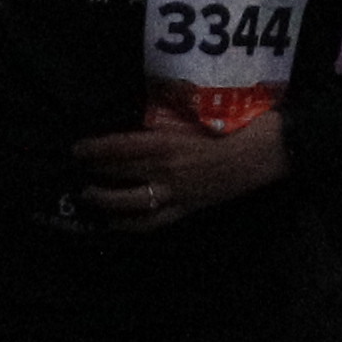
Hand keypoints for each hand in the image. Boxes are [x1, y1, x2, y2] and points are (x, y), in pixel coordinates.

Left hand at [62, 108, 295, 234]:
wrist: (264, 151)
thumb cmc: (234, 124)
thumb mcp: (194, 116)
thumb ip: (165, 123)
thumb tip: (138, 124)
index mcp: (167, 144)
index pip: (119, 149)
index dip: (95, 151)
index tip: (77, 150)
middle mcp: (166, 172)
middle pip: (120, 175)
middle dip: (94, 176)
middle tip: (77, 175)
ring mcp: (177, 194)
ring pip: (132, 204)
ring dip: (106, 203)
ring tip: (90, 199)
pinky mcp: (188, 209)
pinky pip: (154, 222)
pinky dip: (133, 224)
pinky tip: (120, 224)